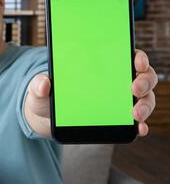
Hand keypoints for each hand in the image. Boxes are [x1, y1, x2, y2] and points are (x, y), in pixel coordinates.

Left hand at [25, 50, 157, 136]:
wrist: (47, 118)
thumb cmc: (47, 97)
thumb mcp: (39, 90)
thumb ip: (39, 86)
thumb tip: (43, 83)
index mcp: (100, 65)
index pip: (126, 55)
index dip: (137, 56)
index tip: (137, 61)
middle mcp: (116, 80)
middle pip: (142, 76)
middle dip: (144, 81)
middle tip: (135, 89)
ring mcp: (119, 100)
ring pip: (144, 98)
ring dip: (145, 105)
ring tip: (136, 114)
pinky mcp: (118, 118)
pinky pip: (137, 120)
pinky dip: (141, 124)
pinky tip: (139, 128)